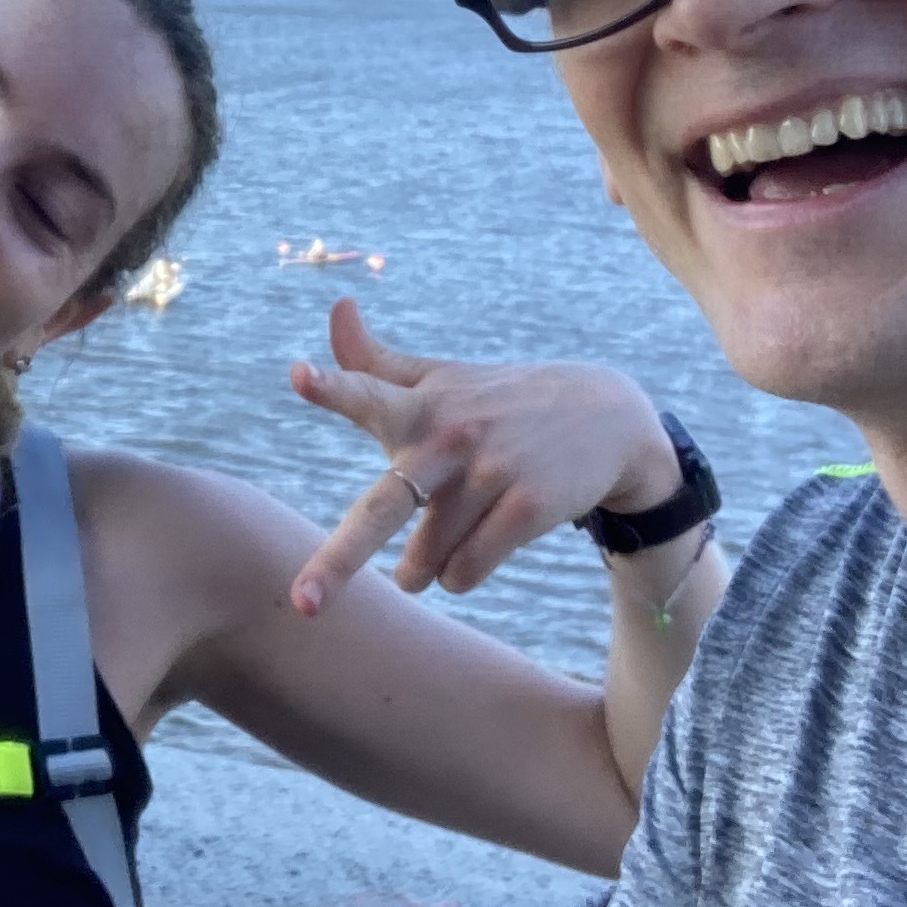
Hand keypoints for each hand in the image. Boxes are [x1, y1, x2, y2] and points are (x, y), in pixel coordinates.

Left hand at [287, 299, 675, 613]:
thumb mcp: (440, 378)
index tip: (301, 376)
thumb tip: (336, 303)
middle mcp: (450, 437)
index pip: (369, 392)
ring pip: (427, 559)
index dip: (333, 386)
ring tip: (425, 561)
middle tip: (303, 603)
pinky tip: (466, 563)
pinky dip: (458, 576)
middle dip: (340, 557)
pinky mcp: (530, 506)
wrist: (606, 418)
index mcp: (421, 407)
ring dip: (420, 571)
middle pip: (385, 506)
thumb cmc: (499, 401)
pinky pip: (468, 571)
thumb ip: (373, 360)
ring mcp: (491, 473)